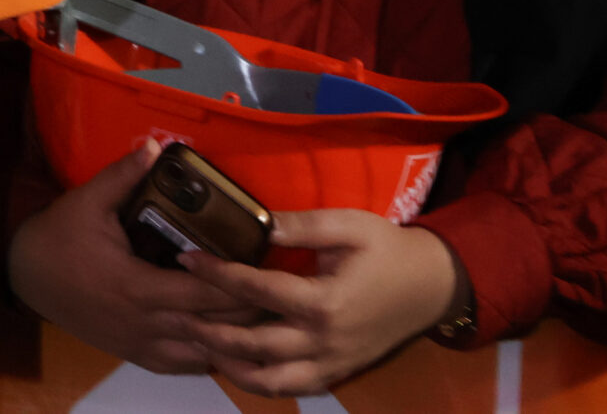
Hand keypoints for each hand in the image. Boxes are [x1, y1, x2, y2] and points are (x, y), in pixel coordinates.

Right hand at [9, 140, 260, 373]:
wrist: (23, 277)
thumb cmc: (56, 239)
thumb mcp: (86, 202)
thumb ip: (123, 176)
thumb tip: (156, 146)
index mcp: (138, 288)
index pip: (205, 293)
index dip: (237, 283)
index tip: (263, 266)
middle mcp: (145, 323)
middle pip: (213, 328)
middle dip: (247, 312)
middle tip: (276, 291)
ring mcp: (140, 343)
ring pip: (202, 354)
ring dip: (231, 337)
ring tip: (258, 317)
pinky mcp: (133, 352)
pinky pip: (182, 365)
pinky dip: (207, 355)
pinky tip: (223, 338)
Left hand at [183, 209, 464, 395]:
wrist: (433, 287)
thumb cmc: (388, 250)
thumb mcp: (348, 225)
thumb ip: (300, 225)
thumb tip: (254, 219)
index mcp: (324, 301)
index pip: (257, 289)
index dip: (218, 274)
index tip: (186, 258)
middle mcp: (324, 341)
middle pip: (254, 345)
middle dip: (209, 330)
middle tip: (173, 312)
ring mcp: (330, 363)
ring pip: (269, 381)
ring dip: (229, 365)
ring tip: (197, 341)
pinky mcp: (335, 373)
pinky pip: (290, 387)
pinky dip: (258, 381)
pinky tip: (233, 361)